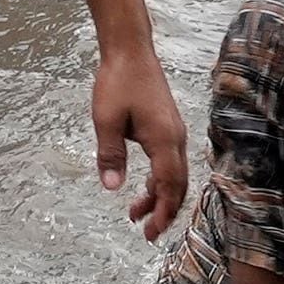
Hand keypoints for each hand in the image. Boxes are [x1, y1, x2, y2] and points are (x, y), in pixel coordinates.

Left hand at [94, 48, 190, 235]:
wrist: (131, 51)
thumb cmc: (118, 81)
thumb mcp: (106, 121)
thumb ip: (110, 155)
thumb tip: (112, 187)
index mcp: (164, 139)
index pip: (169, 186)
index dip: (162, 212)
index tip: (149, 232)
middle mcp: (176, 138)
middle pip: (178, 185)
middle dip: (165, 211)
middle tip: (147, 233)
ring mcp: (174, 132)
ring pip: (175, 175)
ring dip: (160, 197)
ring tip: (136, 214)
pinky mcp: (168, 127)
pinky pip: (170, 162)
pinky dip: (160, 181)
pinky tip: (143, 186)